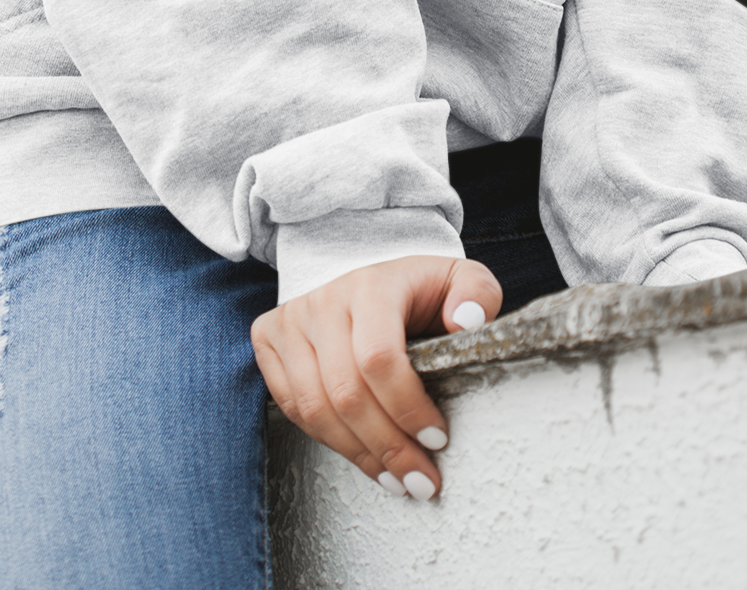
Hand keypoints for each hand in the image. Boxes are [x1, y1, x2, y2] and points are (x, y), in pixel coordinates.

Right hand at [251, 253, 500, 496]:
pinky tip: (364, 459)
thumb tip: (468, 321)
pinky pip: (293, 407)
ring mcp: (291, 320)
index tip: (438, 438)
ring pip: (315, 407)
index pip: (378, 356)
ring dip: (359, 454)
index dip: (407, 406)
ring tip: (398, 480)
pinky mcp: (269, 339)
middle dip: (388, 446)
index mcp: (371, 285)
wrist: (362, 266)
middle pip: (346, 392)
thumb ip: (477, 292)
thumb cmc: (416, 285)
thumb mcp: (457, 277)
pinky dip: (329, 442)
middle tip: (422, 479)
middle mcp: (324, 300)